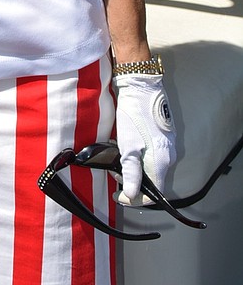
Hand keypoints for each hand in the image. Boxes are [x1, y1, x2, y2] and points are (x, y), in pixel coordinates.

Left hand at [114, 74, 175, 202]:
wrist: (141, 87)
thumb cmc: (133, 115)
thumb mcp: (128, 147)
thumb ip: (131, 173)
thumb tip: (132, 196)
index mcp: (162, 161)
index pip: (154, 193)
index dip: (136, 198)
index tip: (119, 194)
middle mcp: (170, 156)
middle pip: (152, 180)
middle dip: (133, 180)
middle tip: (115, 172)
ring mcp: (169, 145)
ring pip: (151, 167)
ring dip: (135, 168)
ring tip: (118, 157)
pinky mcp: (164, 136)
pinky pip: (153, 155)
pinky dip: (139, 157)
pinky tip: (127, 147)